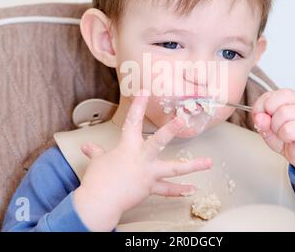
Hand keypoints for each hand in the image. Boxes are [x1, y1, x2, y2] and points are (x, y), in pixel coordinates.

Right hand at [73, 91, 212, 230]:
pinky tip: (193, 188)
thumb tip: (86, 147)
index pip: (132, 122)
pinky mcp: (150, 188)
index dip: (138, 106)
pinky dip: (180, 190)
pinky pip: (167, 190)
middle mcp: (141, 159)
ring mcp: (148, 174)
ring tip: (208, 163)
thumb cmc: (97, 180)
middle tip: (182, 120)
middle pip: (158, 142)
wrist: (99, 202)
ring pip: (173, 169)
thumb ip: (96, 153)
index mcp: (127, 148)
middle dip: (170, 129)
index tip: (144, 91)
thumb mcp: (97, 162)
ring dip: (192, 166)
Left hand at [251, 88, 294, 177]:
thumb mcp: (269, 129)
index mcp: (292, 99)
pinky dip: (283, 136)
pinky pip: (288, 129)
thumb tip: (259, 116)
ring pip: (283, 113)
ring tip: (282, 134)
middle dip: (268, 116)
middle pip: (276, 100)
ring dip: (276, 127)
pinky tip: (289, 139)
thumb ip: (262, 122)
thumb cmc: (288, 138)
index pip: (270, 95)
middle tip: (273, 127)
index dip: (260, 107)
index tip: (261, 119)